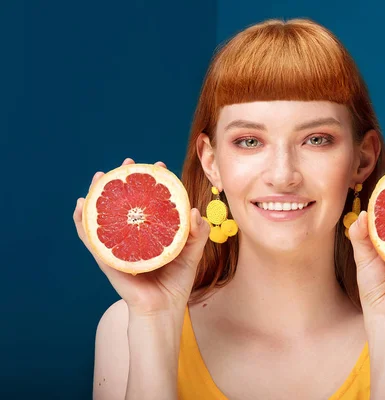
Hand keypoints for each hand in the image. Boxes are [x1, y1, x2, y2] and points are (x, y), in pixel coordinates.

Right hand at [73, 158, 210, 316]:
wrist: (164, 308)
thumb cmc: (178, 281)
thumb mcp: (193, 252)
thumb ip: (198, 232)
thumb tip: (194, 211)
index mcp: (154, 229)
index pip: (152, 200)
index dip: (154, 181)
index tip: (159, 165)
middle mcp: (135, 233)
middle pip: (126, 201)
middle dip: (125, 179)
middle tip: (128, 162)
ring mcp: (119, 245)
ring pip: (104, 215)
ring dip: (98, 193)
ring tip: (98, 176)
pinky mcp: (107, 258)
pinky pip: (90, 238)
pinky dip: (82, 222)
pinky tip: (81, 206)